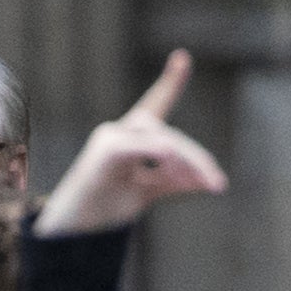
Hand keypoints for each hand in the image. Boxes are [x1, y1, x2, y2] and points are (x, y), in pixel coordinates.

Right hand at [35, 51, 228, 237]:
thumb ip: (176, 182)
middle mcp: (121, 132)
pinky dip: (151, 149)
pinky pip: (134, 147)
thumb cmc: (104, 207)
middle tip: (217, 184)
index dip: (170, 82)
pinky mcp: (104, 153)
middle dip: (196, 160)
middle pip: (170, 135)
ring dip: (184, 162)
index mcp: (133, 139)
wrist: (72, 233)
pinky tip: (167, 151)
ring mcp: (111, 139)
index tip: (182, 57)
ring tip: (201, 185)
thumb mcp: (147, 191)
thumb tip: (212, 182)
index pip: (155, 105)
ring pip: (160, 139)